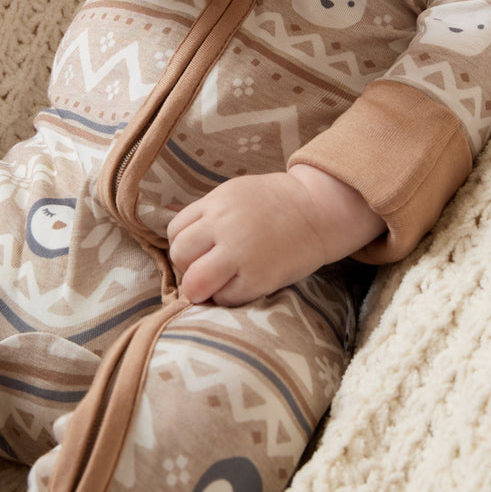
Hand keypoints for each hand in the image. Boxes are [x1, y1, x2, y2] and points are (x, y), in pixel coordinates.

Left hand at [166, 166, 383, 305]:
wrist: (320, 211)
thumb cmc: (277, 203)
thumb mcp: (236, 192)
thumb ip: (207, 211)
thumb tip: (171, 223)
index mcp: (217, 202)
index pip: (175, 230)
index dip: (184, 243)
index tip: (199, 249)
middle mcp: (225, 226)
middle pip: (180, 256)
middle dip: (188, 266)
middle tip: (206, 268)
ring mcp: (241, 254)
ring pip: (194, 283)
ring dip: (200, 287)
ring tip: (216, 283)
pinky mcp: (259, 278)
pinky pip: (224, 299)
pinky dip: (227, 297)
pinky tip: (241, 285)